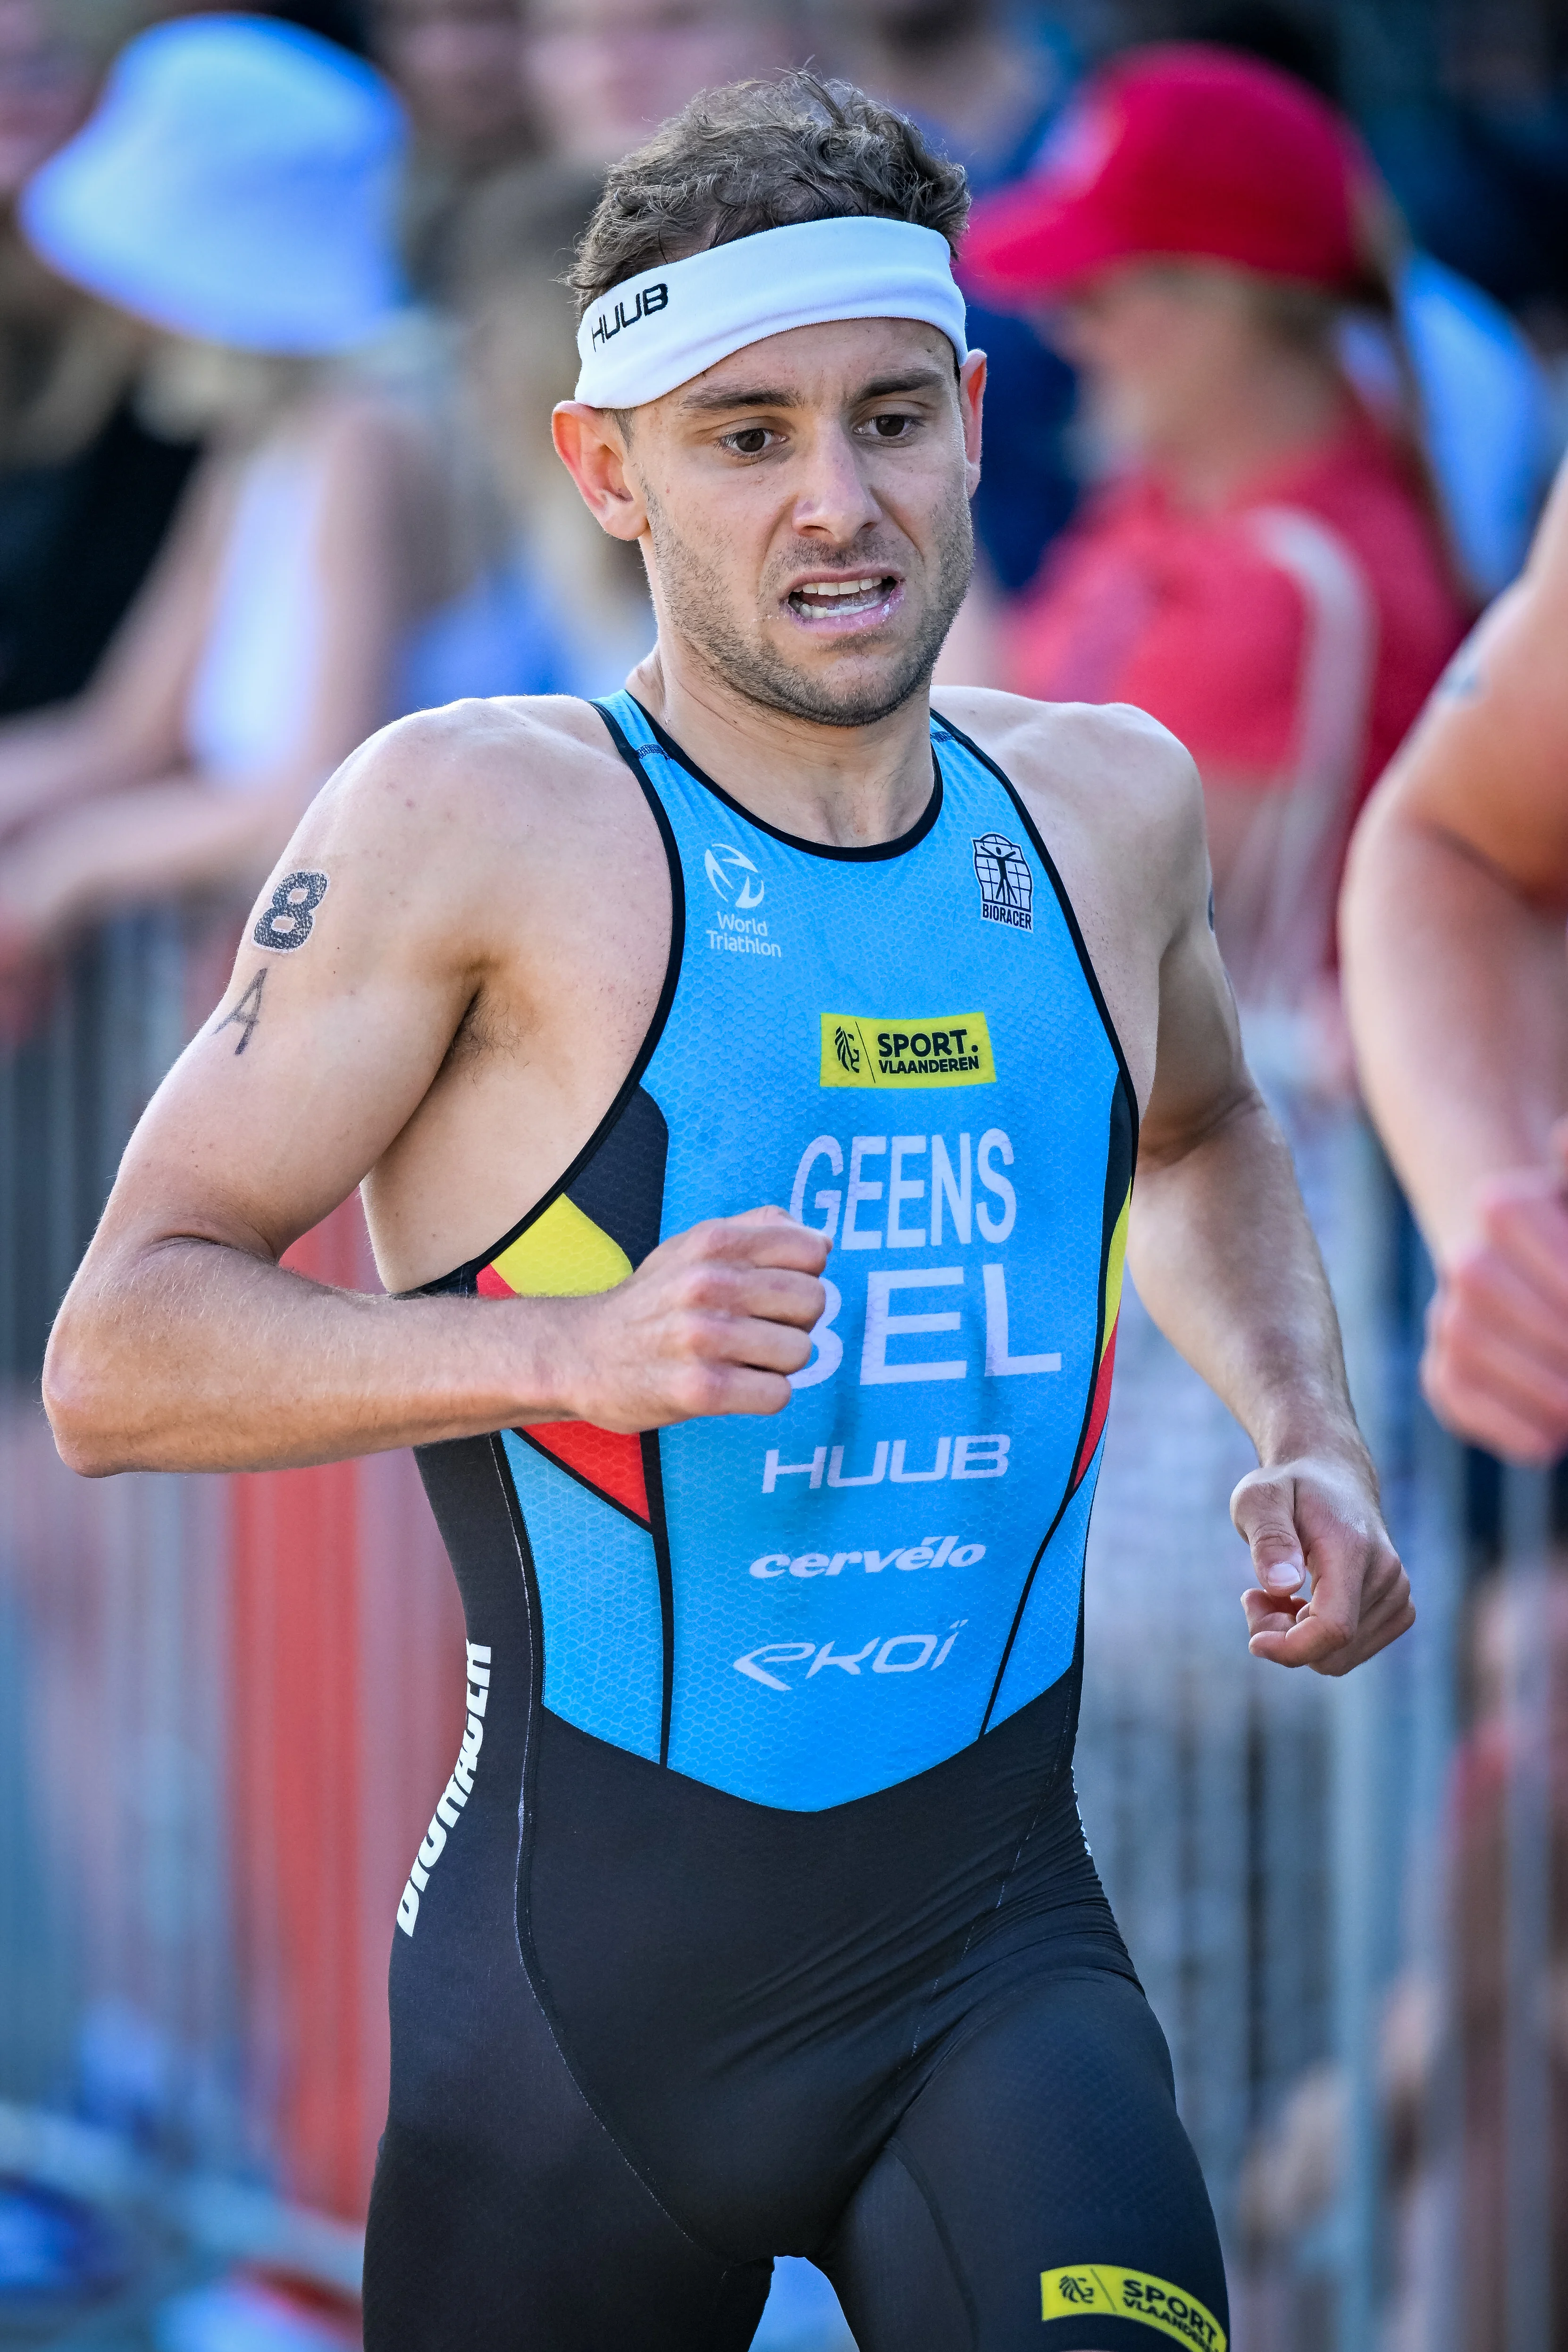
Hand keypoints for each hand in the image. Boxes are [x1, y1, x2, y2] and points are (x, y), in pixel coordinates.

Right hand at [535, 1206, 829, 1431]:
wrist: (582, 1354)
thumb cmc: (651, 1302)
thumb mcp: (693, 1246)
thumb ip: (757, 1231)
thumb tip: (822, 1243)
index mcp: (714, 1242)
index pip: (812, 1251)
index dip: (805, 1274)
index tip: (777, 1291)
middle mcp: (709, 1284)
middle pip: (813, 1301)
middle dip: (796, 1321)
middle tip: (760, 1330)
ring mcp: (704, 1338)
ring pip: (800, 1351)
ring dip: (779, 1363)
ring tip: (743, 1359)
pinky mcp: (701, 1390)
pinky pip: (777, 1394)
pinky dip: (763, 1395)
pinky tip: (735, 1385)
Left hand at [1233, 1451, 1412, 1674]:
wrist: (1331, 1476)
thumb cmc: (1288, 1488)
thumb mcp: (1259, 1499)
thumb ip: (1269, 1538)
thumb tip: (1283, 1585)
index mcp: (1352, 1549)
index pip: (1334, 1628)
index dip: (1290, 1648)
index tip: (1253, 1641)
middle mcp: (1386, 1575)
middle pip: (1333, 1650)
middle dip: (1283, 1639)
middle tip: (1255, 1598)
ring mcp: (1398, 1594)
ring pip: (1339, 1658)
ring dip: (1298, 1638)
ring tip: (1276, 1594)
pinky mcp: (1398, 1608)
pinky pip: (1352, 1652)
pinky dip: (1320, 1640)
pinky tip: (1303, 1603)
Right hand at [1422, 1121, 1567, 1462]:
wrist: (1565, 1289)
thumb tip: (1562, 1137)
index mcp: (1503, 1204)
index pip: (1512, 1221)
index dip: (1555, 1268)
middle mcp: (1464, 1259)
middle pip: (1480, 1281)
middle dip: (1548, 1330)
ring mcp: (1449, 1318)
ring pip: (1464, 1340)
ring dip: (1532, 1381)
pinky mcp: (1445, 1374)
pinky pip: (1453, 1394)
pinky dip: (1502, 1423)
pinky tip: (1549, 1441)